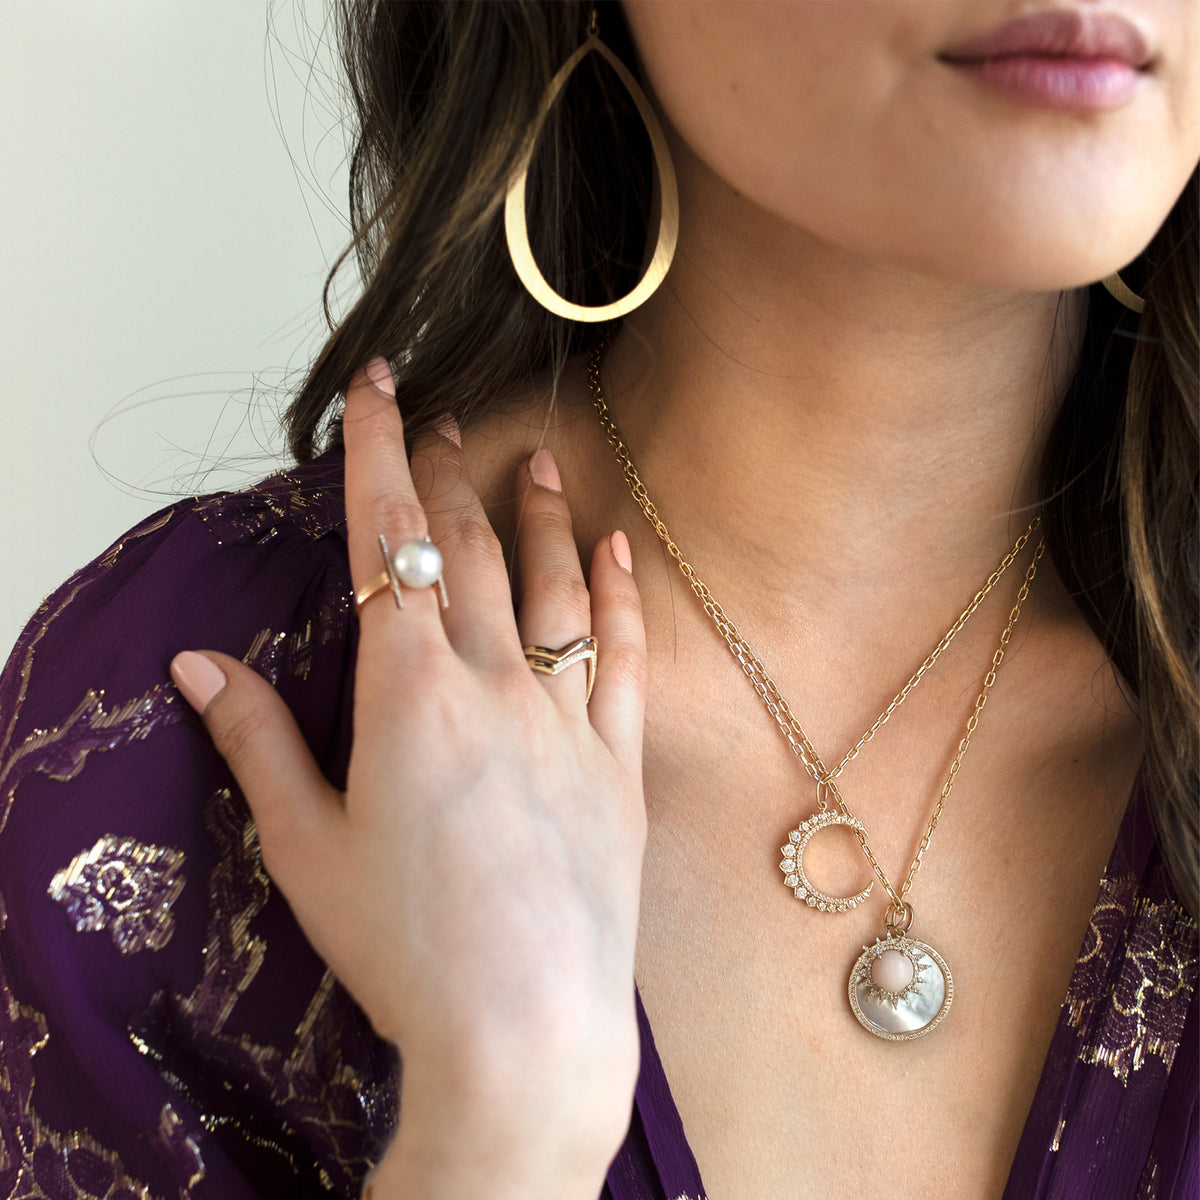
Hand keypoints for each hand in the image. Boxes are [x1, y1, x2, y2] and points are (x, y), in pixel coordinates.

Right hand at [170, 360, 648, 1196]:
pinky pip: (626, 658)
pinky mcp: (619, 764)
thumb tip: (199, 666)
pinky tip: (618, 551)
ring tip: (537, 460)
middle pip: (467, 553)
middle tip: (438, 423)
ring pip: (554, 587)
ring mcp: (567, 720)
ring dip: (541, 517)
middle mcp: (494, 685)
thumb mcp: (305, 848)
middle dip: (445, 478)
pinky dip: (622, 596)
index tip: (378, 389)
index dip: (376, 456)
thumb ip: (256, 743)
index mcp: (407, 694)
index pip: (385, 544)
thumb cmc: (403, 948)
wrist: (524, 1027)